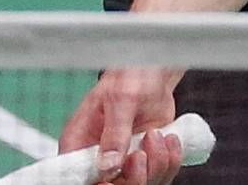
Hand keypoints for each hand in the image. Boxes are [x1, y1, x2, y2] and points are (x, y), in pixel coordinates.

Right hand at [60, 67, 184, 183]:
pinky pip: (159, 177)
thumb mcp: (121, 99)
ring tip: (156, 135)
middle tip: (141, 153)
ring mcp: (123, 162)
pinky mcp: (145, 162)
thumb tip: (108, 165)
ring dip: (156, 166)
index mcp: (79, 143)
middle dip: (134, 178)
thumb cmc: (129, 76)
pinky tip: (168, 139)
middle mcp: (98, 158)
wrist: (154, 74)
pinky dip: (169, 162)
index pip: (78, 178)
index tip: (112, 181)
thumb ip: (115, 133)